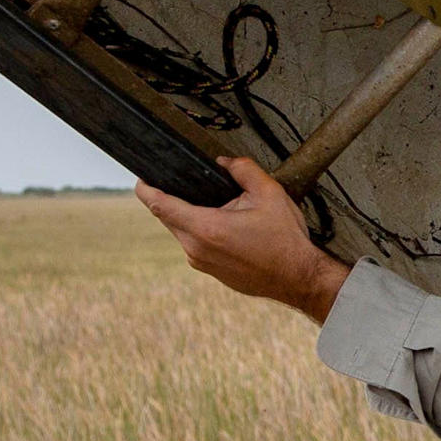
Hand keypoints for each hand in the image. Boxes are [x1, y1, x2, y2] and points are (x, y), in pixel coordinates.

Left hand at [136, 155, 350, 319]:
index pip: (161, 205)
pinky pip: (197, 247)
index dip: (146, 190)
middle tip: (189, 185)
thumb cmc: (285, 240)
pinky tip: (230, 230)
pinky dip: (205, 234)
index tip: (141, 180)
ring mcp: (202, 264)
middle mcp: (197, 249)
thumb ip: (244, 169)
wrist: (299, 279)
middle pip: (169, 218)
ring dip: (193, 218)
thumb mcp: (270, 193)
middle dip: (173, 200)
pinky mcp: (211, 273)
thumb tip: (225, 161)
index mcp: (206, 227)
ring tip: (223, 210)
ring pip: (183, 233)